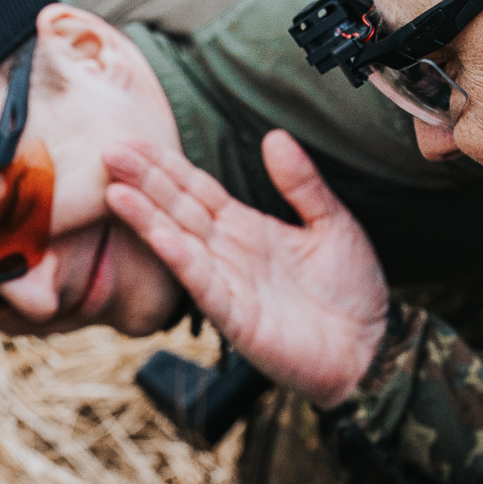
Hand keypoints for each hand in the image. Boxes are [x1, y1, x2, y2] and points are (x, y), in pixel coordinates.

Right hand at [104, 131, 390, 408]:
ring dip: (146, 217)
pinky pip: (203, 283)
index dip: (165, 165)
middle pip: (178, 209)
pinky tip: (158, 235)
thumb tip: (274, 136)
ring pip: (179, 242)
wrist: (373, 347)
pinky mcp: (236, 317)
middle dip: (144, 181)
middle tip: (109, 150)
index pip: (196, 189)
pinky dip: (179, 259)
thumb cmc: (352, 292)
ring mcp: (228, 285)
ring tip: (115, 190)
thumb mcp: (332, 223)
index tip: (132, 139)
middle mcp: (228, 253)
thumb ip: (301, 183)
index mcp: (247, 229)